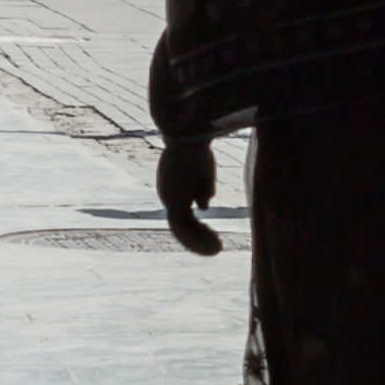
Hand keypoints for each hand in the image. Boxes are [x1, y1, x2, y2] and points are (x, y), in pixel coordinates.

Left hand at [155, 131, 223, 255]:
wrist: (190, 136)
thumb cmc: (198, 149)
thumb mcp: (203, 172)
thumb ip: (203, 190)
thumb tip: (204, 206)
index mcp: (173, 187)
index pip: (183, 214)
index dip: (198, 228)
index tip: (213, 235)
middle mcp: (167, 195)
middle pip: (182, 225)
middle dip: (199, 238)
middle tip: (217, 247)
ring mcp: (168, 199)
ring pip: (181, 230)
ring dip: (199, 242)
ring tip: (217, 248)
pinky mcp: (173, 203)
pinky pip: (182, 230)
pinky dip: (196, 239)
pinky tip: (214, 244)